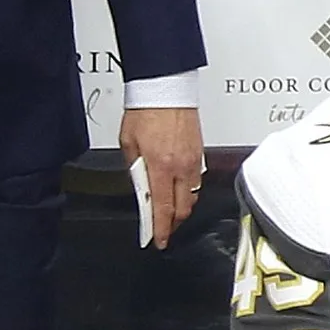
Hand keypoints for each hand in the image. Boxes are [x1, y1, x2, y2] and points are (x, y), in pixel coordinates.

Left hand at [120, 106, 202, 247]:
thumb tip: (140, 188)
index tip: (158, 241)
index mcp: (161, 166)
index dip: (161, 229)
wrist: (165, 88)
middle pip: (183, 209)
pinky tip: (176, 189)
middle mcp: (181, 166)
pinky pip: (196, 181)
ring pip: (192, 196)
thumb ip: (135, 170)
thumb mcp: (128, 144)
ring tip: (167, 210)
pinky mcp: (200, 153)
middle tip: (162, 228)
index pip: (163, 208)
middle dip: (173, 223)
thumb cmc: (146, 110)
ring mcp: (194, 161)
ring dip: (181, 208)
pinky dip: (187, 191)